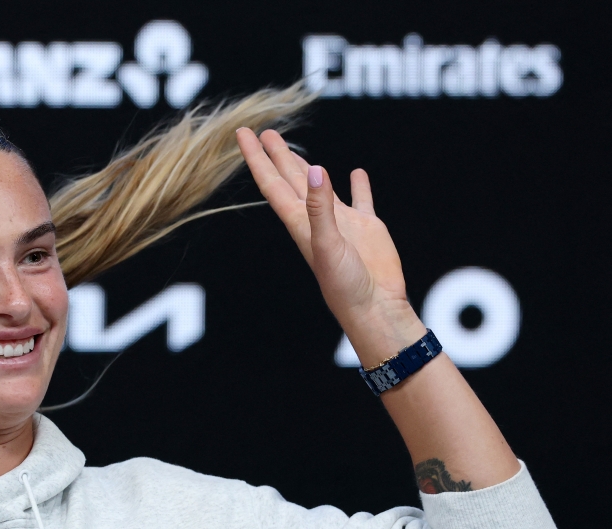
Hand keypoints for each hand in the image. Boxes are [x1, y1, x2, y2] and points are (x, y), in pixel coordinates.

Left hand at [236, 128, 425, 364]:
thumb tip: (316, 170)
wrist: (374, 308)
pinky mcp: (366, 227)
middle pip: (291, 180)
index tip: (242, 134)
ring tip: (295, 151)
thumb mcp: (327, 245)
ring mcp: (342, 222)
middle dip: (276, 156)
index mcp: (300, 222)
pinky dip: (359, 186)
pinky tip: (356, 173)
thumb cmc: (345, 285)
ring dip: (308, 168)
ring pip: (320, 187)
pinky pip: (361, 200)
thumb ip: (320, 208)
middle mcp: (316, 219)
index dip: (256, 158)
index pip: (272, 182)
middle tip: (264, 132)